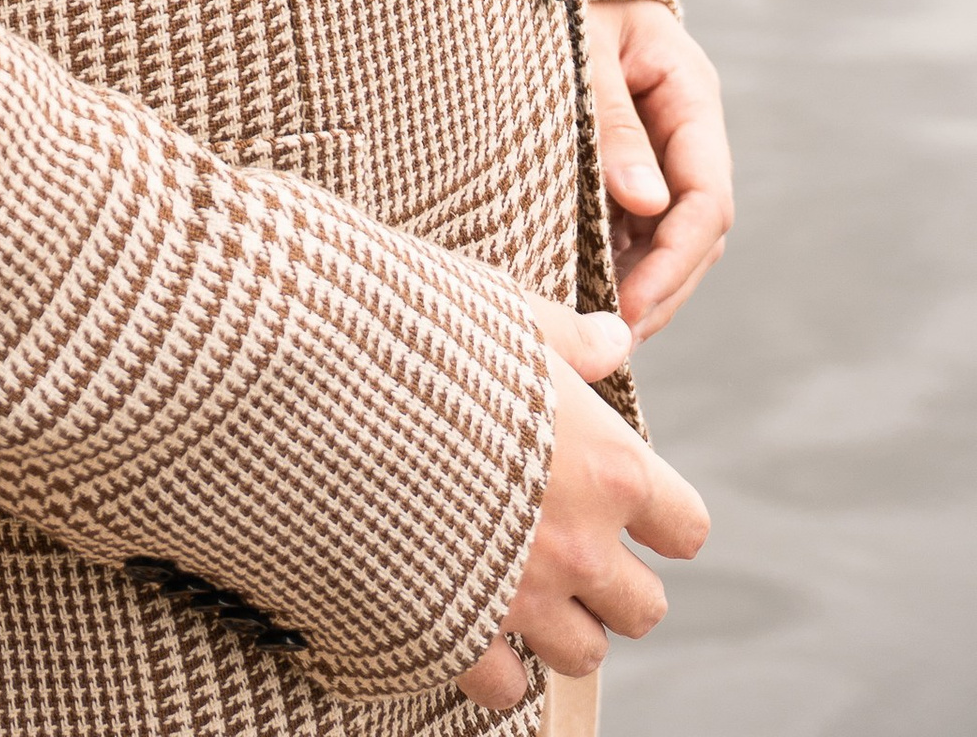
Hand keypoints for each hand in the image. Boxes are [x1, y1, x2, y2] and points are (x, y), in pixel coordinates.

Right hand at [455, 304, 708, 711]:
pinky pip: (504, 688)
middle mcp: (579, 546)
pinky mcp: (457, 635)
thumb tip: (614, 338)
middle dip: (610, 583)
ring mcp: (521, 599)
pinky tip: (466, 616)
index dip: (658, 519)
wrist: (319, 385)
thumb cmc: (419, 338)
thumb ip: (566, 339)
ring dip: (558, 626)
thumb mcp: (503, 316)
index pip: (685, 528)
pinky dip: (492, 664)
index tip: (624, 504)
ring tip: (518, 584)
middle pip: (642, 609)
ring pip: (582, 655)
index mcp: (608, 467)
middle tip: (564, 546)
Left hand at [587, 0, 733, 343]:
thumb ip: (612, 120)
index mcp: (689, 94)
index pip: (706, 198)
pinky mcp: (624, 158)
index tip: (631, 306)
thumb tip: (646, 204)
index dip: (674, 260)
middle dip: (661, 288)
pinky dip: (614, 258)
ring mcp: (658, 146)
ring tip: (596, 329)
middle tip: (612, 337)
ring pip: (666, 234)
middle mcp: (684, 128)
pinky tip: (583, 290)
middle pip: (695, 230)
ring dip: (639, 283)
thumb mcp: (584, 46)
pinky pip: (632, 221)